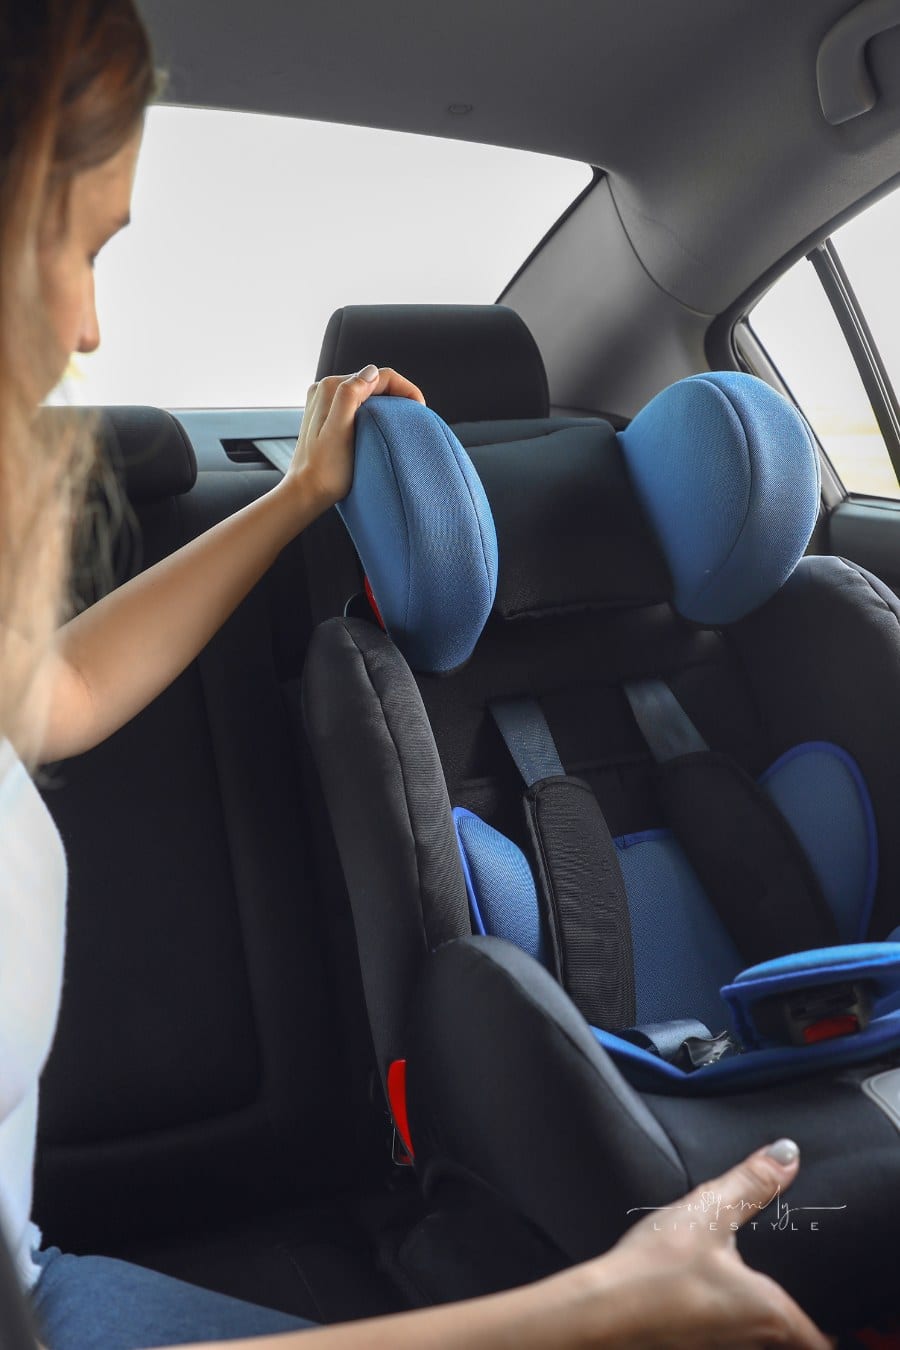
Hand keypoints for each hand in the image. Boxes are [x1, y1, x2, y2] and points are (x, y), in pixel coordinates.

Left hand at [287, 364, 424, 508]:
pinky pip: (359, 404)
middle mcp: (327, 389)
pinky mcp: (328, 415)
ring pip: (368, 393)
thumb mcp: (339, 431)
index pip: (380, 376)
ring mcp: (326, 402)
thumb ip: (350, 396)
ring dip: (388, 404)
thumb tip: (371, 372)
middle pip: (374, 383)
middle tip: (414, 419)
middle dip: (398, 396)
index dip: (405, 389)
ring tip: (402, 424)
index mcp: (331, 388)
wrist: (306, 492)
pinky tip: (382, 428)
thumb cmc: (326, 469)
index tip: (420, 410)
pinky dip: (375, 411)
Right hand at [570, 1140, 833, 1347]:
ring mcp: (719, 1349)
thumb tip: (788, 1153)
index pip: (819, 1339)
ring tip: (741, 1287)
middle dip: (789, 1317)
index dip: (827, 1328)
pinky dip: (724, 1319)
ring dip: (753, 1318)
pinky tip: (702, 1294)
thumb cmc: (656, 1270)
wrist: (601, 1312)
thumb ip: (752, 1183)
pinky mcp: (691, 1347)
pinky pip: (722, 1335)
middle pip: (788, 1339)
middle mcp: (751, 1341)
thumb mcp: (708, 1213)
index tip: (828, 1312)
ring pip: (752, 1338)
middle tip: (781, 1286)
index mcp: (770, 1314)